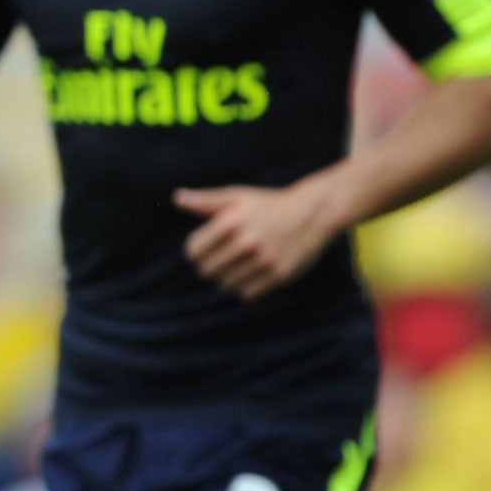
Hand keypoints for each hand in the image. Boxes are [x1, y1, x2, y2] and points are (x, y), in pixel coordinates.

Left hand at [175, 180, 345, 300]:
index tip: (204, 249)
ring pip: (226, 284)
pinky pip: (247, 294)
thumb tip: (177, 199)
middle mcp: (248, 242)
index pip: (194, 251)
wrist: (314, 213)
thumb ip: (206, 201)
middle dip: (210, 266)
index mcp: (232, 222)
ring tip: (239, 264)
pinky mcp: (280, 276)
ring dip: (228, 277)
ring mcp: (265, 261)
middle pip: (207, 271)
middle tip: (220, 259)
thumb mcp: (238, 196)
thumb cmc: (269, 204)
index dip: (195, 252)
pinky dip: (246, 287)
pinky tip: (252, 274)